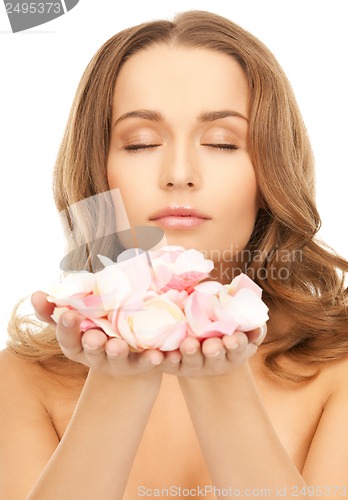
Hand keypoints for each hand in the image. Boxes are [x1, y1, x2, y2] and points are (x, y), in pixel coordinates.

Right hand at [31, 291, 163, 378]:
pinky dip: (151, 360)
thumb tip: (36, 295)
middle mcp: (95, 355)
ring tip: (119, 345)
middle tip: (93, 337)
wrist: (126, 349)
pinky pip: (146, 363)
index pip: (67, 337)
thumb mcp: (76, 317)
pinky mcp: (140, 364)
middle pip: (91, 351)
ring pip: (116, 359)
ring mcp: (117, 361)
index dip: (66, 328)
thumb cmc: (94, 326)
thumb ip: (55, 309)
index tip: (69, 315)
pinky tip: (158, 355)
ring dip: (117, 352)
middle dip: (92, 344)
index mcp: (77, 343)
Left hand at [158, 325, 266, 377]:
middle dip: (214, 351)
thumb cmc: (228, 330)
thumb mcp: (244, 329)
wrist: (203, 344)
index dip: (236, 344)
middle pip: (215, 357)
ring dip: (190, 352)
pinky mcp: (174, 365)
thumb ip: (252, 327)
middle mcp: (215, 360)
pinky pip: (168, 364)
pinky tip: (158, 354)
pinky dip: (164, 359)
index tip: (233, 339)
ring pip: (192, 360)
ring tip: (188, 344)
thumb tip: (257, 325)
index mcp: (234, 351)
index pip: (238, 348)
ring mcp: (194, 364)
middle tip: (212, 345)